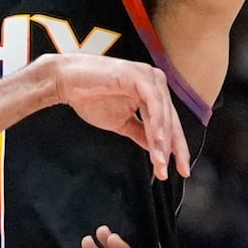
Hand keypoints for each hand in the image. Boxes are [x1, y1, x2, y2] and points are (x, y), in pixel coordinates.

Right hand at [40, 55, 192, 179]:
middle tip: (170, 171)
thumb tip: (156, 150)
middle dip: (172, 148)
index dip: (176, 147)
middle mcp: (154, 82)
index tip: (180, 169)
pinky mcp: (138, 75)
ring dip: (162, 140)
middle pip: (171, 119)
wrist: (67, 82)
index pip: (170, 123)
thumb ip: (141, 133)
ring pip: (163, 113)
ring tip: (160, 161)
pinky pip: (152, 102)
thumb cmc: (90, 97)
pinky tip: (156, 140)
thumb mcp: (122, 122)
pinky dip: (156, 122)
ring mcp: (148, 77)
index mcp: (152, 92)